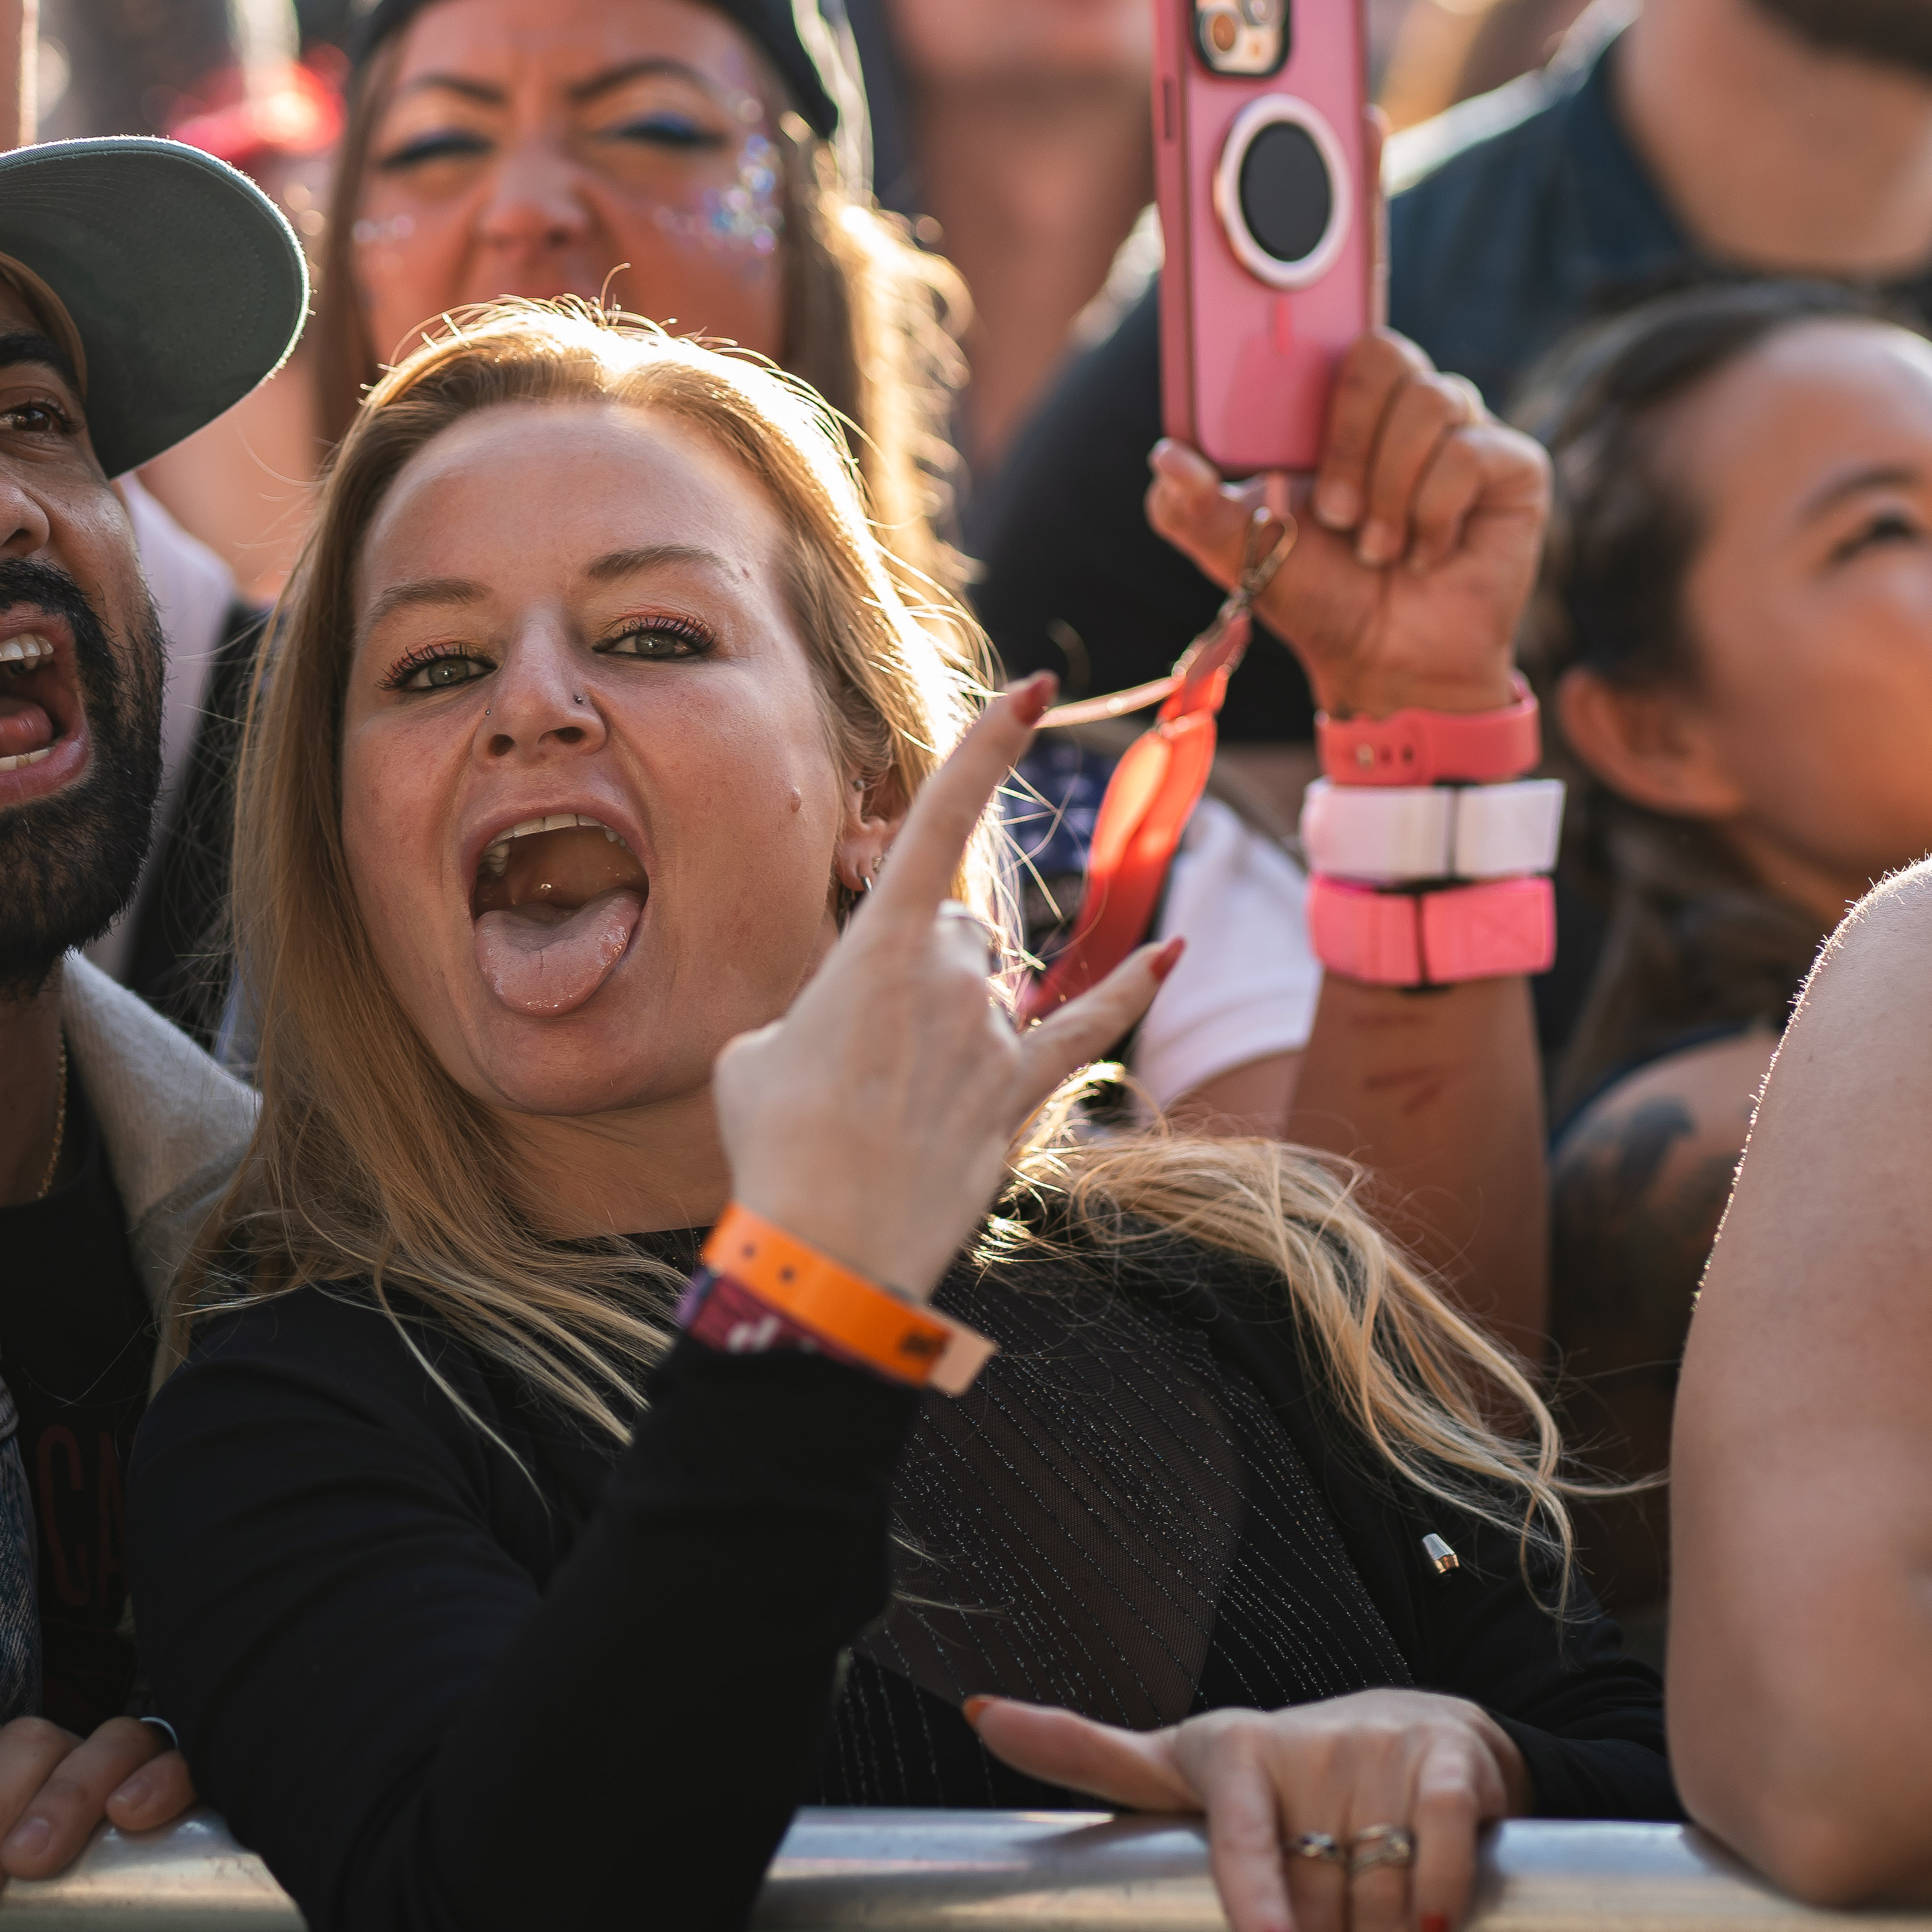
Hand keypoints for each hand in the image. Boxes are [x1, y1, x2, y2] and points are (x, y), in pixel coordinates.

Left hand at [0, 1713, 195, 1915]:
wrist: (184, 1901)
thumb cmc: (73, 1895)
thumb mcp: (6, 1889)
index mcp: (22, 1767)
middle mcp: (76, 1754)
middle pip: (26, 1743)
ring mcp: (137, 1765)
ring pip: (102, 1745)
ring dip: (59, 1799)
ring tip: (29, 1862)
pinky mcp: (200, 1779)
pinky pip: (182, 1763)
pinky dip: (157, 1782)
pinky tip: (132, 1816)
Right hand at [710, 676, 1180, 1298]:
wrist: (820, 1243)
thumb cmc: (776, 1143)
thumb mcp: (761, 1056)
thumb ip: (814, 1017)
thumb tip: (846, 1035)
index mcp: (876, 946)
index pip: (941, 819)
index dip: (987, 746)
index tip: (1031, 687)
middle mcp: (948, 975)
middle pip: (960, 929)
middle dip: (925, 967)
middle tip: (870, 1050)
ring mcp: (990, 1034)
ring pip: (992, 983)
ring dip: (955, 1015)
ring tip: (896, 1094)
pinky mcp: (1019, 1093)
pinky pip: (1085, 1027)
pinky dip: (1129, 988)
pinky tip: (1170, 950)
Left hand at [969, 1687, 1527, 1931]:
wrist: (1419, 1727)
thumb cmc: (1286, 1766)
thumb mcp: (1185, 1764)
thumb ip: (1091, 1756)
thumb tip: (981, 1715)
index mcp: (1227, 1751)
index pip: (1234, 1825)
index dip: (1253, 1892)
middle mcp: (1303, 1747)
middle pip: (1313, 1885)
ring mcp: (1376, 1752)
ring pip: (1379, 1877)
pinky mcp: (1444, 1760)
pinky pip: (1445, 1832)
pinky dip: (1442, 1891)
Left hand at [1147, 329, 1547, 719]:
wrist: (1390, 664)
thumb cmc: (1321, 597)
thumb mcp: (1240, 553)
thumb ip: (1192, 506)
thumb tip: (1166, 457)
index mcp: (1340, 409)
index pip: (1333, 337)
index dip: (1310, 358)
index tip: (1288, 417)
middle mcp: (1406, 408)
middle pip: (1383, 350)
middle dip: (1349, 438)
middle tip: (1334, 514)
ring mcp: (1465, 431)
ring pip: (1430, 400)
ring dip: (1390, 488)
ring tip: (1377, 548)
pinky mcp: (1512, 466)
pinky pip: (1468, 452)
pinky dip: (1433, 513)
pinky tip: (1427, 553)